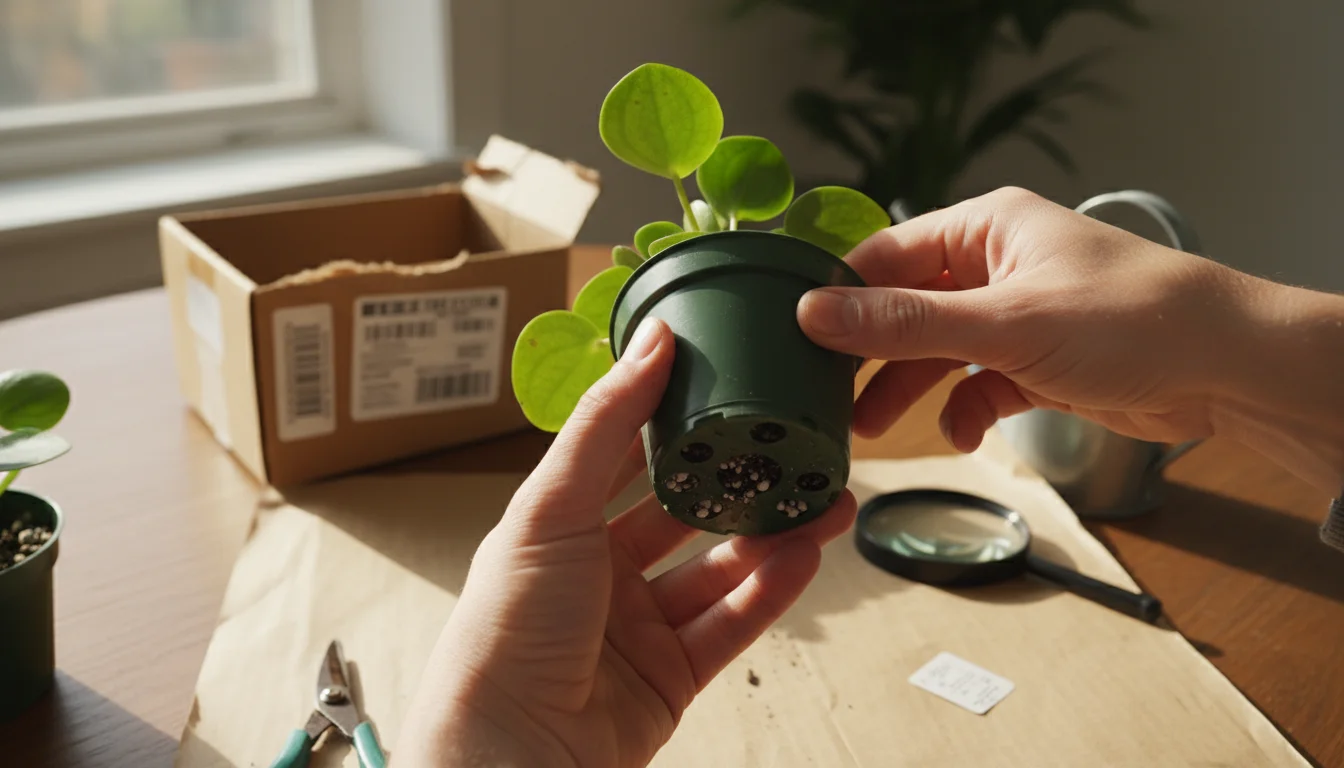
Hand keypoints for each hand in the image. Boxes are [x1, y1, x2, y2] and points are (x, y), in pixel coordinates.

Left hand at [396, 318, 857, 766]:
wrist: (512, 753)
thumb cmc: (508, 626)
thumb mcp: (553, 507)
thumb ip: (607, 423)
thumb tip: (652, 339)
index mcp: (561, 527)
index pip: (627, 459)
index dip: (675, 422)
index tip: (728, 381)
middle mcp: (601, 574)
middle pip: (686, 515)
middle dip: (740, 482)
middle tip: (794, 444)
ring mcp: (640, 628)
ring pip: (720, 569)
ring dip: (772, 535)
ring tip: (826, 497)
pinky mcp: (673, 677)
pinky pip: (734, 624)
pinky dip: (772, 590)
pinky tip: (808, 553)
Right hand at [797, 187, 1343, 492]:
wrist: (1228, 369)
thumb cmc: (1128, 320)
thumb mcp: (1003, 322)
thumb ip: (904, 323)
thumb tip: (813, 312)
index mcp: (985, 227)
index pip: (887, 255)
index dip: (839, 295)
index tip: (794, 337)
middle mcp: (996, 264)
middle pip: (906, 307)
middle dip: (870, 353)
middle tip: (825, 396)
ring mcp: (1016, 314)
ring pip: (937, 351)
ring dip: (907, 389)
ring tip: (869, 430)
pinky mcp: (1038, 361)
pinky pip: (977, 383)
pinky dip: (963, 410)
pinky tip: (961, 436)